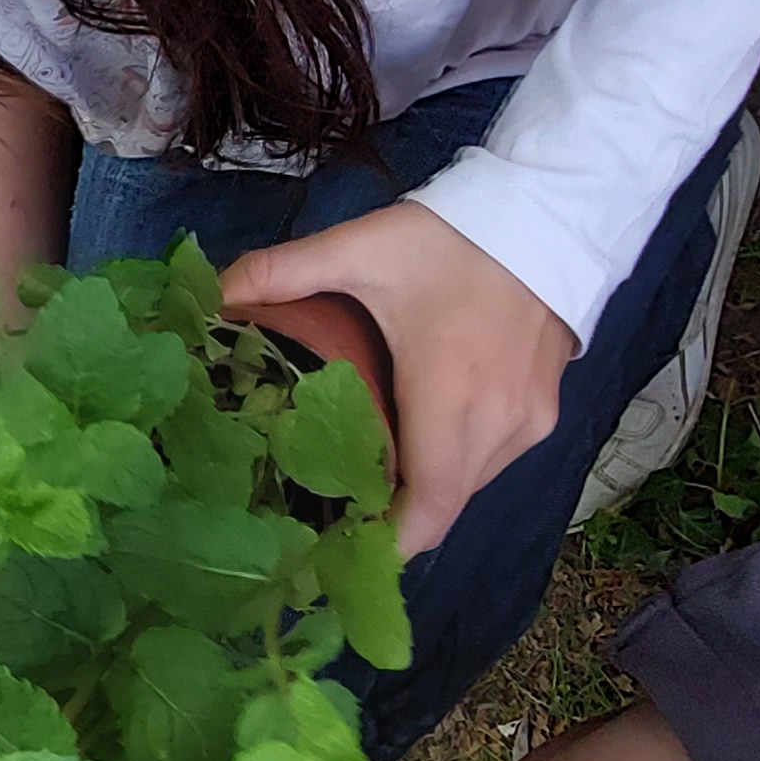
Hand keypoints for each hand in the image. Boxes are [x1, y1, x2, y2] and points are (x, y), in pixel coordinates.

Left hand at [222, 201, 573, 556]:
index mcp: (450, 394)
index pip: (428, 506)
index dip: (387, 540)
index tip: (337, 549)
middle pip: (443, 503)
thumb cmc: (453, 237)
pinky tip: (419, 432)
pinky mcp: (547, 411)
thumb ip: (282, 272)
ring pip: (470, 485)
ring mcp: (530, 422)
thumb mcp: (360, 248)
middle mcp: (498, 424)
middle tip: (333, 506)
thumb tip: (209, 296)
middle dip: (392, 514)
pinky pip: (493, 459)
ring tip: (370, 470)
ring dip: (425, 486)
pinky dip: (455, 460)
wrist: (549, 210)